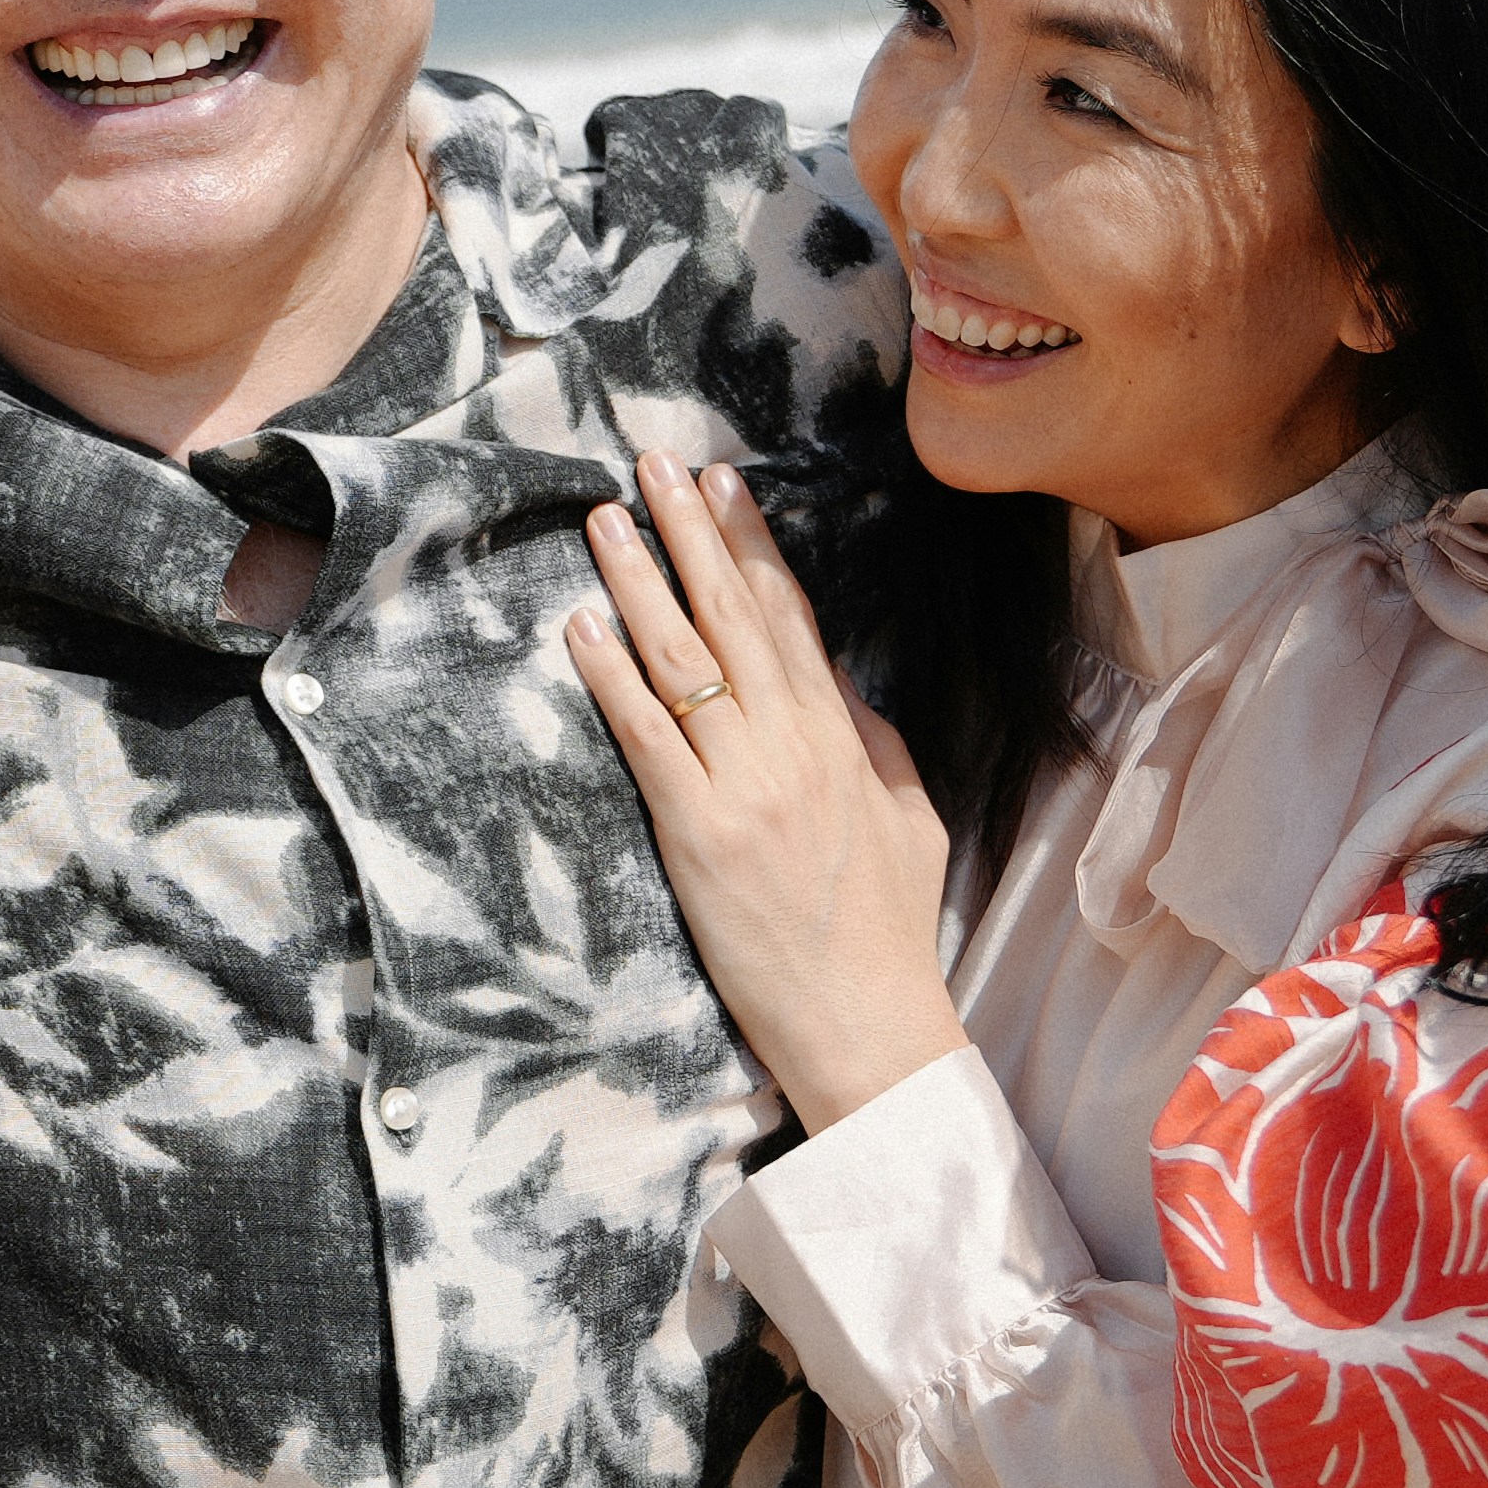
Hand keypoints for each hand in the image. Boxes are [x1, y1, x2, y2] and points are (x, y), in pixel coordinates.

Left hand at [563, 447, 962, 1130]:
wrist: (870, 1022)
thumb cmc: (887, 928)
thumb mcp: (906, 814)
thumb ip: (870, 740)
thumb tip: (837, 682)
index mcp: (846, 736)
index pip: (792, 617)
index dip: (753, 544)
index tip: (726, 483)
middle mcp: (797, 745)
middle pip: (735, 616)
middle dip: (694, 533)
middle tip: (657, 464)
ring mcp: (746, 785)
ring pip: (686, 661)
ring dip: (641, 582)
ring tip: (606, 521)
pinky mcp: (699, 833)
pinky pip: (647, 737)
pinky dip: (611, 676)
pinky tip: (581, 627)